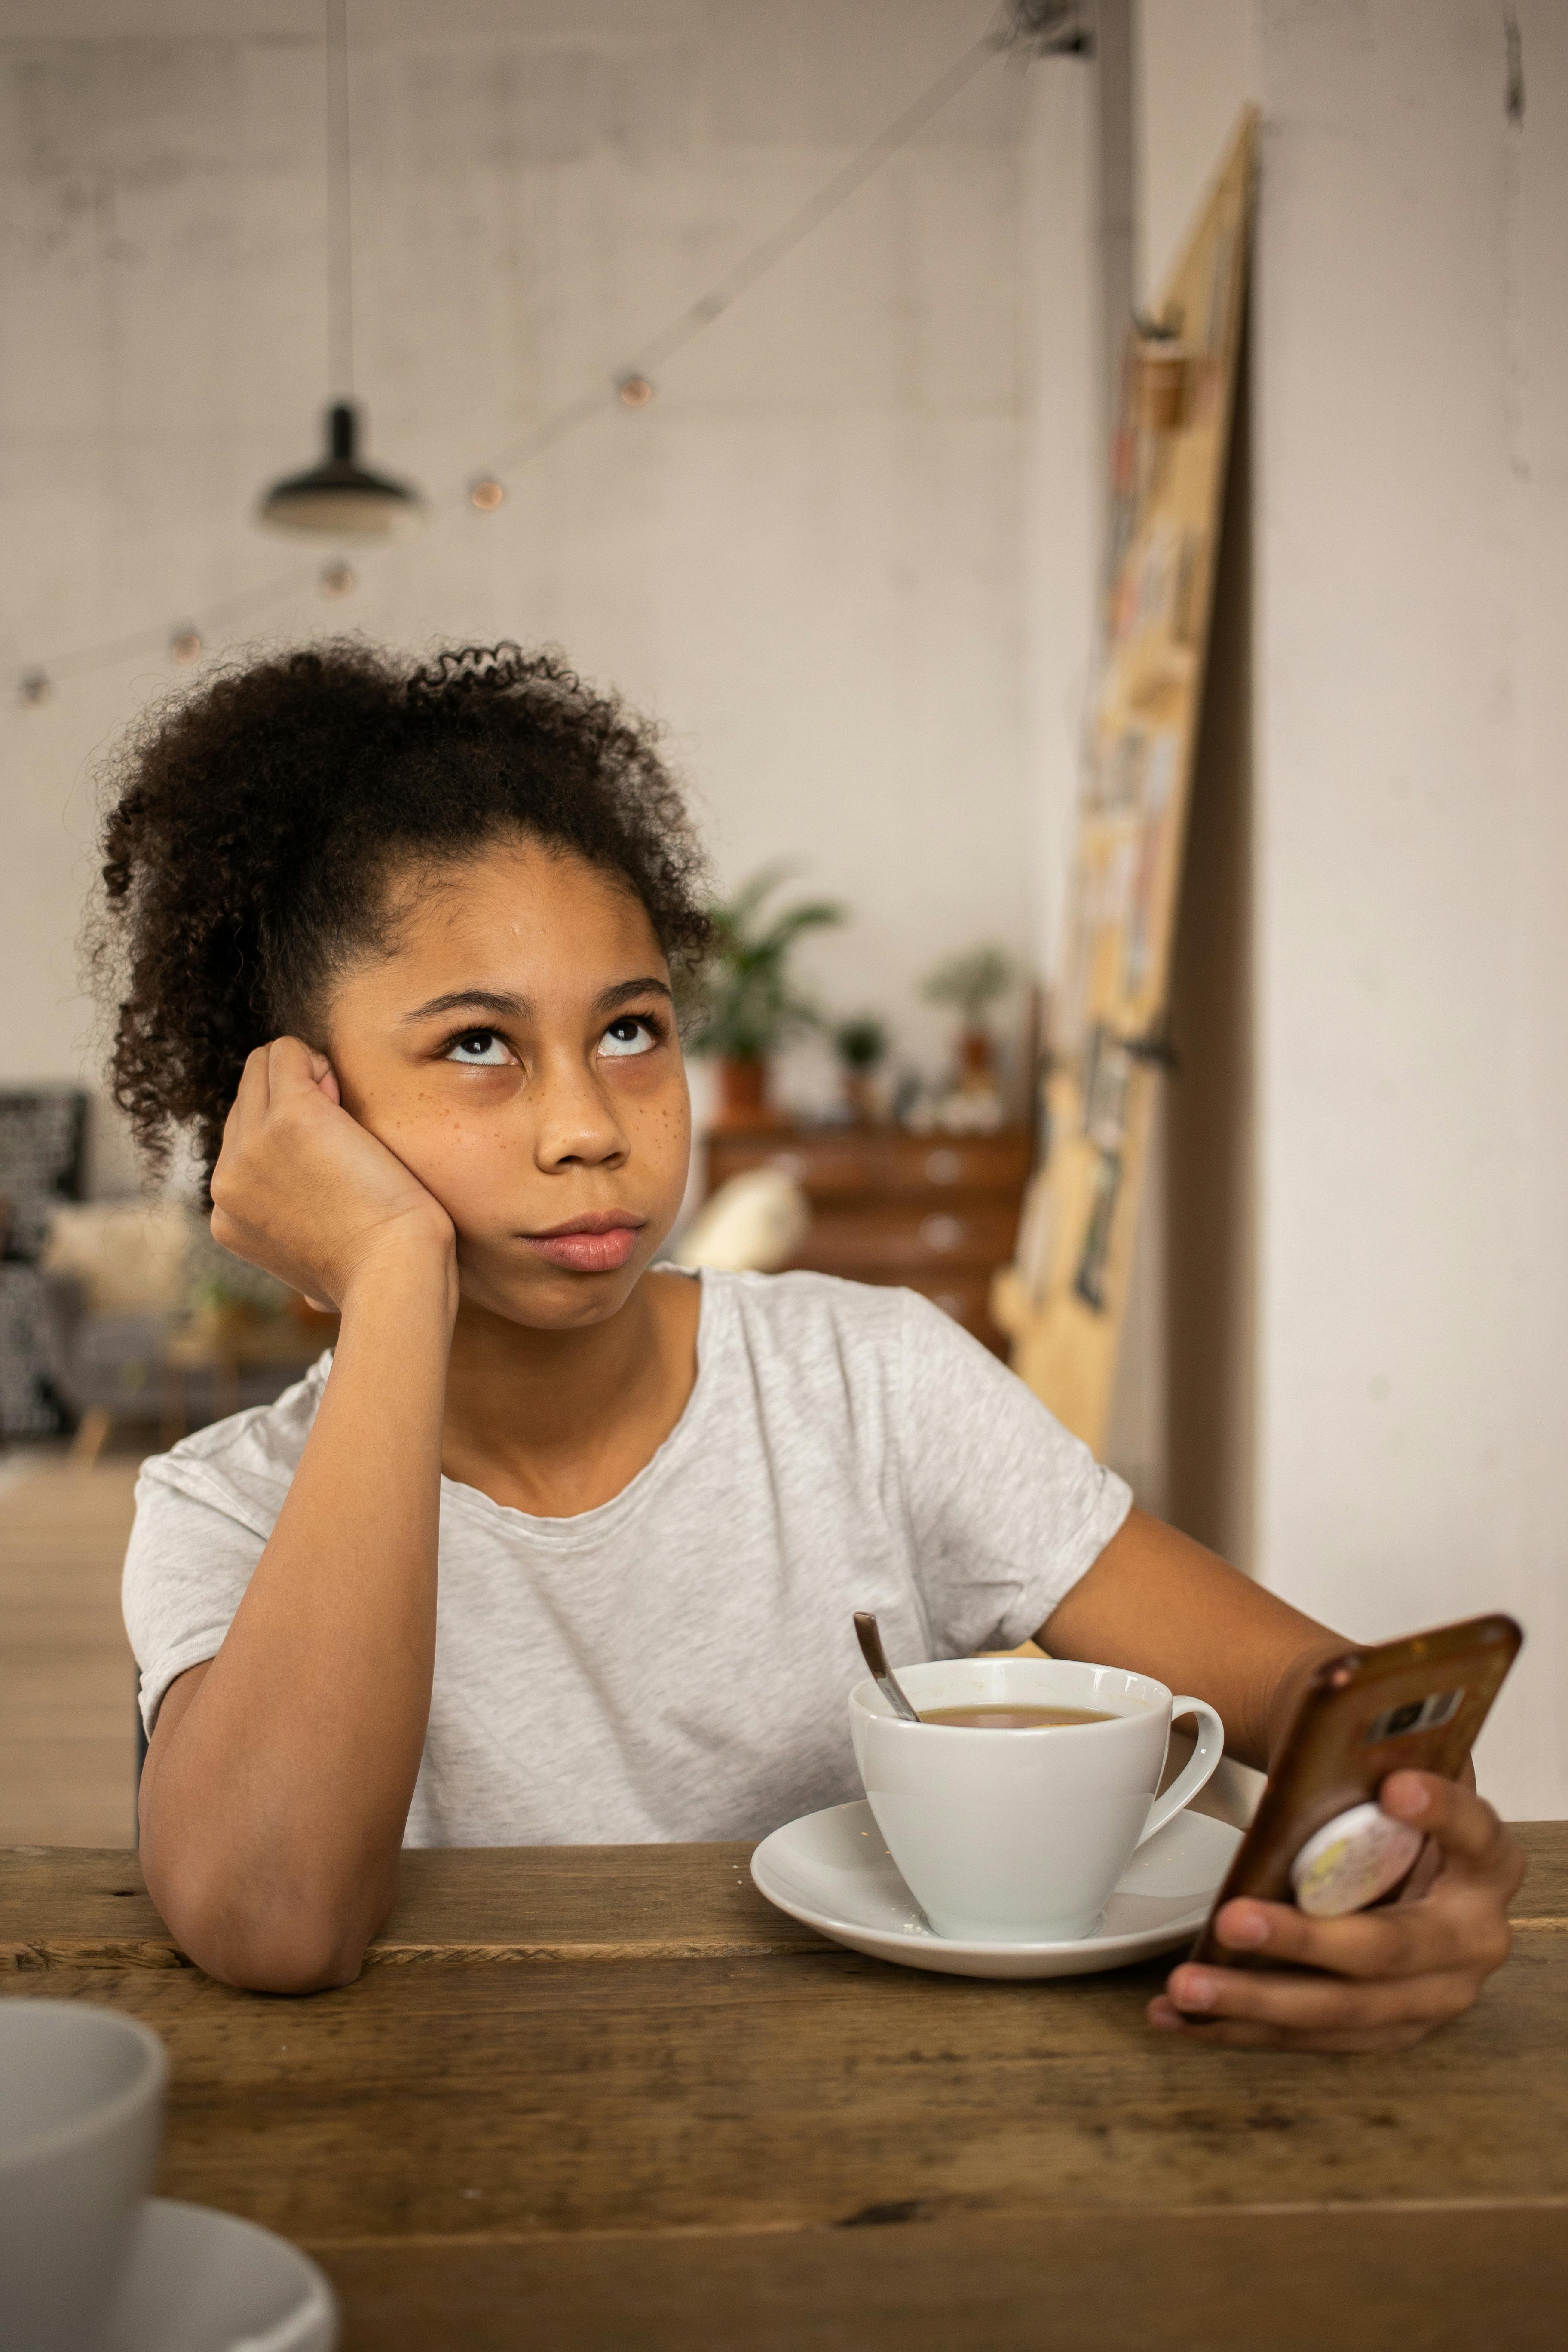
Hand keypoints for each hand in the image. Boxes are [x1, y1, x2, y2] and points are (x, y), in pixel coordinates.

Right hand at [210, 1037, 454, 1313]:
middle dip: (294, 1096)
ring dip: (305, 1073)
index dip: (286, 1132)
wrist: (394, 1276)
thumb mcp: (314, 1283)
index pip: (241, 1139)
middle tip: (340, 1132)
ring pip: (262, 1065)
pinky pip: (287, 1052)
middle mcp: (227, 1178)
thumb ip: (298, 1263)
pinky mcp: (289, 1118)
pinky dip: (317, 1061)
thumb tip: (311, 1292)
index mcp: (226, 1215)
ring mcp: (251, 1147)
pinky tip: (344, 1096)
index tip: (329, 1159)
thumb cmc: (373, 1280)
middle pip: (247, 1096)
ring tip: (343, 1111)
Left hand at [1150, 1772, 1523, 2052]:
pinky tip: (1182, 2016)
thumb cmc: (1387, 1802)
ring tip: (1189, 1984)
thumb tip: (1334, 1692)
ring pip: (1343, 2008)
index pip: (1475, 1832)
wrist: (1400, 1849)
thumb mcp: (1391, 1767)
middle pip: (1390, 1946)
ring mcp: (1432, 1992)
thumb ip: (1373, 1749)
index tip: (1396, 1785)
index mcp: (1487, 1860)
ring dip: (1256, 2000)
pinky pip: (1311, 2035)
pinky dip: (1240, 2026)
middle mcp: (1471, 1935)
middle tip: (1236, 1920)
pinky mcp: (1387, 2026)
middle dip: (1306, 1940)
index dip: (1440, 1811)